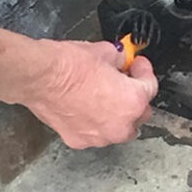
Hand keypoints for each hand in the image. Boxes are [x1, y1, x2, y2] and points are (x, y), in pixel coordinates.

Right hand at [25, 40, 158, 148]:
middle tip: (125, 79)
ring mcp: (98, 137)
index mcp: (133, 102)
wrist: (41, 77)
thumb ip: (121, 59)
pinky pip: (96, 132)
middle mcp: (119, 125)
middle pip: (140, 112)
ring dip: (118, 113)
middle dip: (135, 95)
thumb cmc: (71, 66)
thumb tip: (122, 60)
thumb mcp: (107, 52)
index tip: (137, 64)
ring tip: (106, 93)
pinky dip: (96, 121)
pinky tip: (88, 105)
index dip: (144, 71)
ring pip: (119, 127)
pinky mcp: (77, 140)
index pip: (151, 87)